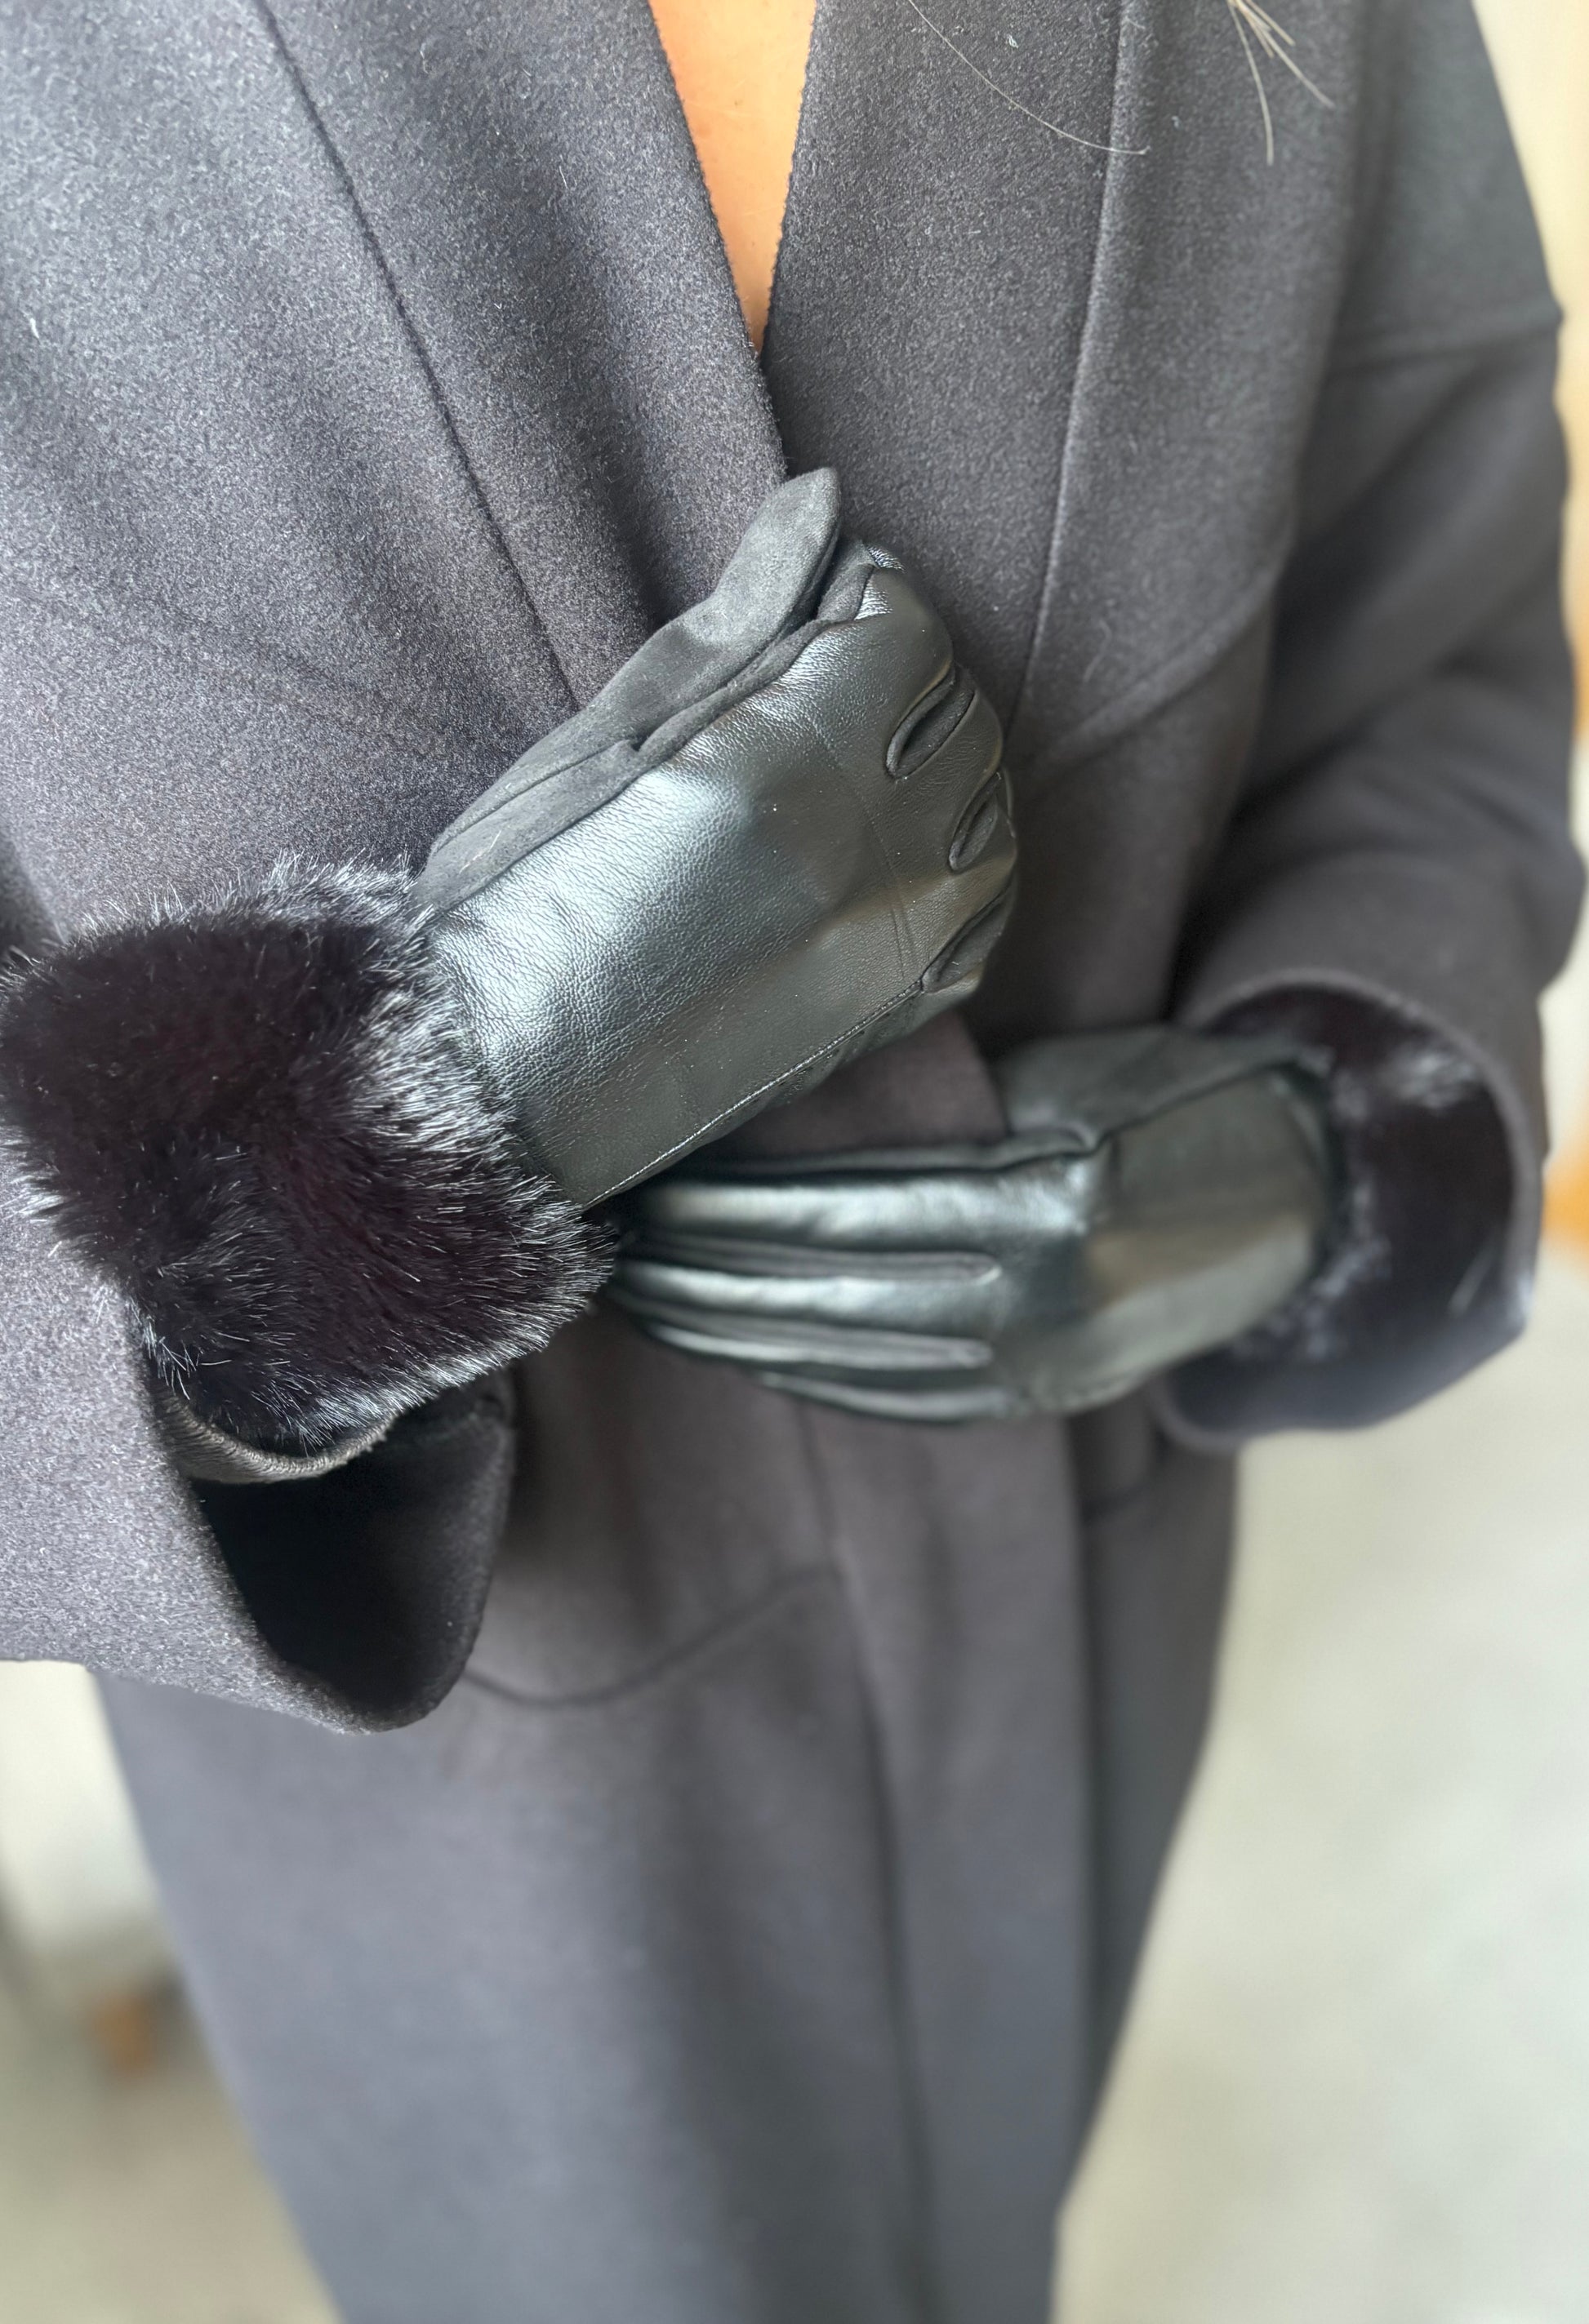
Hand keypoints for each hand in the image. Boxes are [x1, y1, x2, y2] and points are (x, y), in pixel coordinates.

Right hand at [416, 467, 1014, 1206]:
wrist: (508, 1077)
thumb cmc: (523, 894)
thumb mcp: (612, 730)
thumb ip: (740, 615)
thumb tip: (823, 505)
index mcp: (791, 769)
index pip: (906, 632)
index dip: (869, 595)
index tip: (822, 598)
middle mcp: (870, 859)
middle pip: (961, 715)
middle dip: (909, 671)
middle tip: (830, 669)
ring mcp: (897, 945)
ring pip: (992, 813)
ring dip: (944, 763)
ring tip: (858, 758)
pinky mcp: (894, 1011)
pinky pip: (986, 913)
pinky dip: (963, 858)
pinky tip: (897, 844)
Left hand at [608, 1029, 1334, 1421]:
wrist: (1300, 1193)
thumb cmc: (1163, 1094)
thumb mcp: (1061, 1072)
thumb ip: (937, 1111)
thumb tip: (766, 1118)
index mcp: (1055, 1192)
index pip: (845, 1206)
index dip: (726, 1204)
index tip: (638, 1182)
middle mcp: (1051, 1294)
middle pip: (826, 1291)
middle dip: (697, 1274)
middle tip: (602, 1243)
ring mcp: (1050, 1365)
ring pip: (846, 1358)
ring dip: (729, 1332)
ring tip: (640, 1297)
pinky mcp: (1045, 1401)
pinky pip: (896, 1398)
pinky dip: (804, 1372)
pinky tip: (737, 1345)